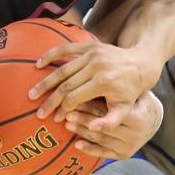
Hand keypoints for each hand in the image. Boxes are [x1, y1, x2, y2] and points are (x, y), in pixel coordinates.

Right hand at [29, 41, 161, 128]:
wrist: (141, 63)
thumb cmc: (131, 91)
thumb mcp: (125, 109)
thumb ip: (110, 121)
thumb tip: (91, 129)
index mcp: (102, 82)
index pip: (74, 97)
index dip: (63, 109)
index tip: (55, 119)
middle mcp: (95, 66)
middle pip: (65, 84)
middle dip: (50, 100)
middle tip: (39, 112)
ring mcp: (91, 54)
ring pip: (62, 69)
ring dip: (46, 82)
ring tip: (32, 93)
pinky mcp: (89, 45)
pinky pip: (65, 49)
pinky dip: (50, 55)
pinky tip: (38, 64)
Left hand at [64, 94, 162, 160]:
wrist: (154, 121)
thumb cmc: (139, 101)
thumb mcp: (134, 93)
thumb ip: (118, 91)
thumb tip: (92, 79)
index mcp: (137, 118)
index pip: (110, 114)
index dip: (92, 109)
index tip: (76, 103)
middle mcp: (134, 135)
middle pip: (103, 127)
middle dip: (84, 120)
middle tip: (68, 114)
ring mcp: (129, 146)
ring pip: (101, 139)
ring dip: (82, 132)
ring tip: (68, 124)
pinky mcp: (123, 155)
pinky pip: (104, 153)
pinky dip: (89, 149)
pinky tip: (77, 144)